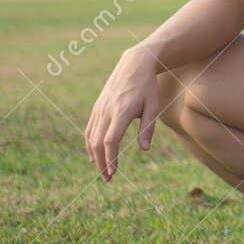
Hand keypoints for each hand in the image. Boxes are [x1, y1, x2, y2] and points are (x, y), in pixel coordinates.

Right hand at [84, 47, 160, 179]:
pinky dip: (89, 144)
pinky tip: (94, 156)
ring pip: (90, 137)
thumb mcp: (154, 106)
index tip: (114, 172)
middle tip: (108, 179)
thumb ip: (148, 128)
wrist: (134, 64)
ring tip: (103, 171)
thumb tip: (144, 149)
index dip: (110, 157)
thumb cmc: (148, 87)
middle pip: (97, 142)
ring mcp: (99, 108)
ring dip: (95, 156)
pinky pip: (89, 129)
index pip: (110, 139)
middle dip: (102, 162)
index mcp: (122, 110)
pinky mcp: (97, 107)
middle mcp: (107, 110)